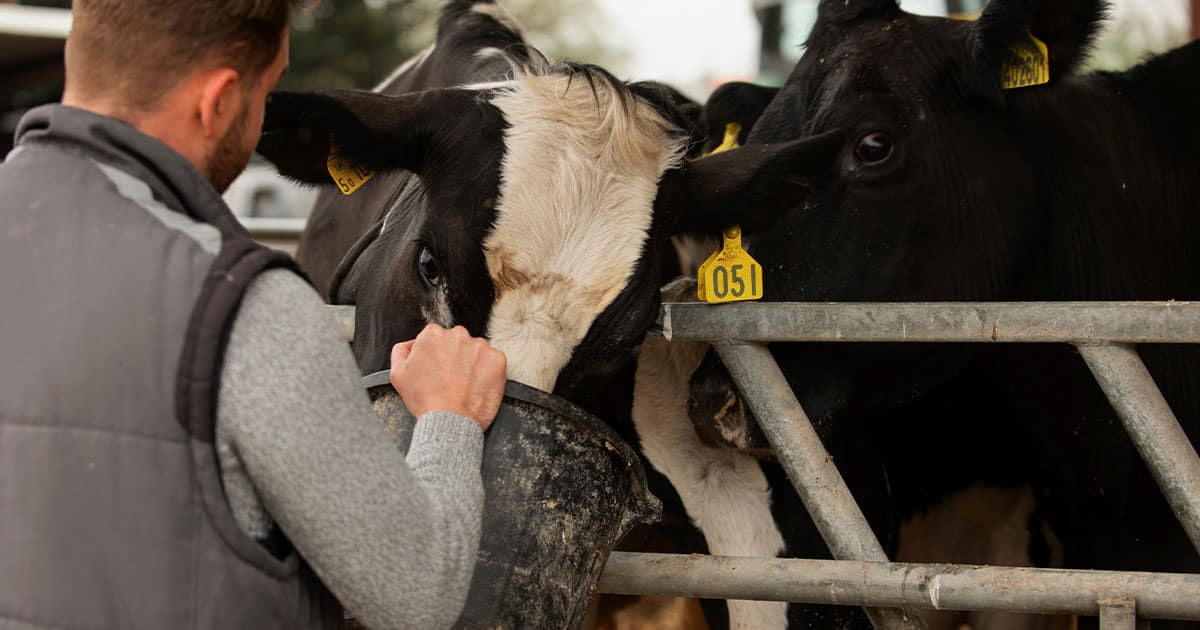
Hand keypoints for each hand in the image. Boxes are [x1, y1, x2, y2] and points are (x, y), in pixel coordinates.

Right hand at [389, 324, 506, 430]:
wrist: (450, 421)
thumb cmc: (425, 400)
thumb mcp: (398, 374)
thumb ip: (402, 351)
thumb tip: (412, 344)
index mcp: (433, 335)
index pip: (435, 338)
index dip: (435, 356)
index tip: (437, 369)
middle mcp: (458, 335)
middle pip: (456, 341)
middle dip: (454, 356)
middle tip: (450, 379)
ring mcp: (480, 346)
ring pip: (475, 350)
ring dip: (471, 363)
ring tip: (463, 385)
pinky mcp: (497, 360)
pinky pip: (493, 361)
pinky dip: (488, 372)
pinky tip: (476, 385)